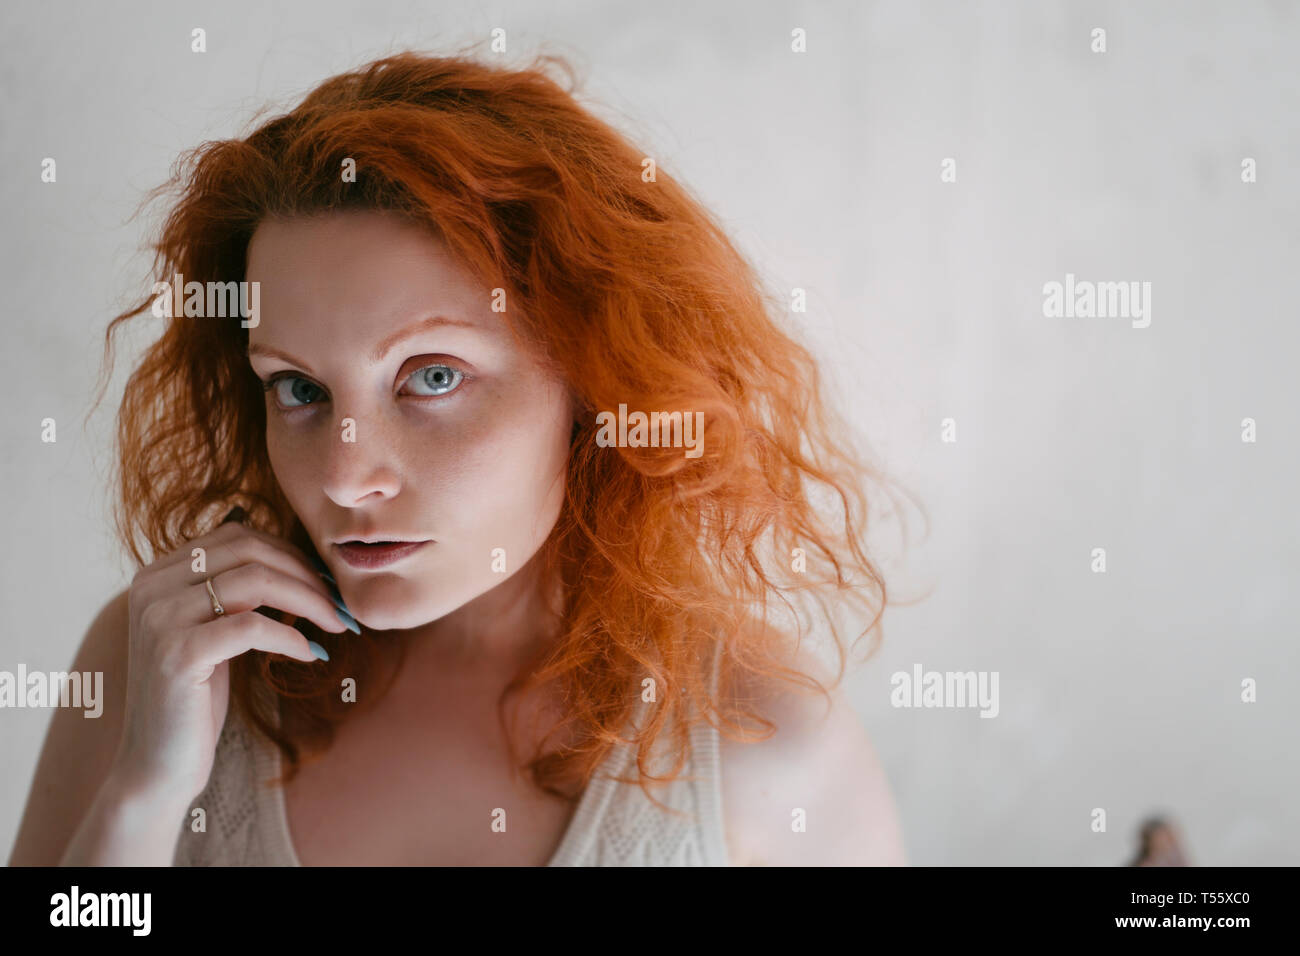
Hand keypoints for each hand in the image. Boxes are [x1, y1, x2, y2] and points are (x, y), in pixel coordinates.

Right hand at [110, 508, 348, 803]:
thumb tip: (298, 559)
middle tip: (343, 604)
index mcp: (159, 575)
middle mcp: (151, 587)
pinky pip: (251, 627)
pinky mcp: (177, 654)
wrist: (155, 768)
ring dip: (310, 601)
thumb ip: (235, 592)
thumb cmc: (195, 699)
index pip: (238, 537)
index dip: (291, 555)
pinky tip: (311, 654)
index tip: (328, 582)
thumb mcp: (213, 633)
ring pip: (255, 581)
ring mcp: (160, 619)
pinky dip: (291, 636)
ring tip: (338, 624)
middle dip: (307, 574)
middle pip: (249, 552)